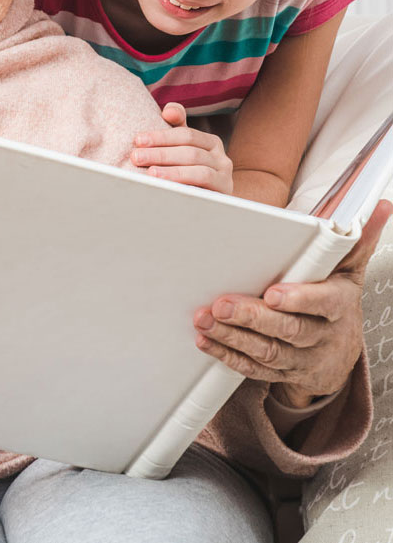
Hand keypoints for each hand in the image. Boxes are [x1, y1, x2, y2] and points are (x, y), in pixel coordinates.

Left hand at [132, 102, 232, 194]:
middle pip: (189, 152)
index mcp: (210, 142)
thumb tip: (168, 110)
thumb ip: (176, 127)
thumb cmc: (190, 174)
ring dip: (172, 171)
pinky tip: (167, 187)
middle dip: (161, 153)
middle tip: (136, 157)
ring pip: (198, 170)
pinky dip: (185, 185)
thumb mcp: (183, 150)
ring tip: (150, 174)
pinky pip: (205, 187)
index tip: (138, 140)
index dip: (161, 136)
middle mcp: (221, 158)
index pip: (185, 134)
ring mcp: (225, 177)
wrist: (212, 206)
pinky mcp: (224, 195)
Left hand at [192, 199, 392, 406]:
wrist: (338, 354)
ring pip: (267, 352)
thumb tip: (383, 205)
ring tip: (205, 320)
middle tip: (221, 304)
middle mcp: (321, 335)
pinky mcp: (281, 373)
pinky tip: (206, 341)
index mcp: (338, 304)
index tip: (272, 293)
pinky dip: (228, 356)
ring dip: (233, 337)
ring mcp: (300, 358)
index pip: (322, 303)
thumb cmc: (336, 300)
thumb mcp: (350, 271)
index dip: (298, 299)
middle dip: (252, 317)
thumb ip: (358, 239)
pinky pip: (254, 369)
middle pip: (287, 330)